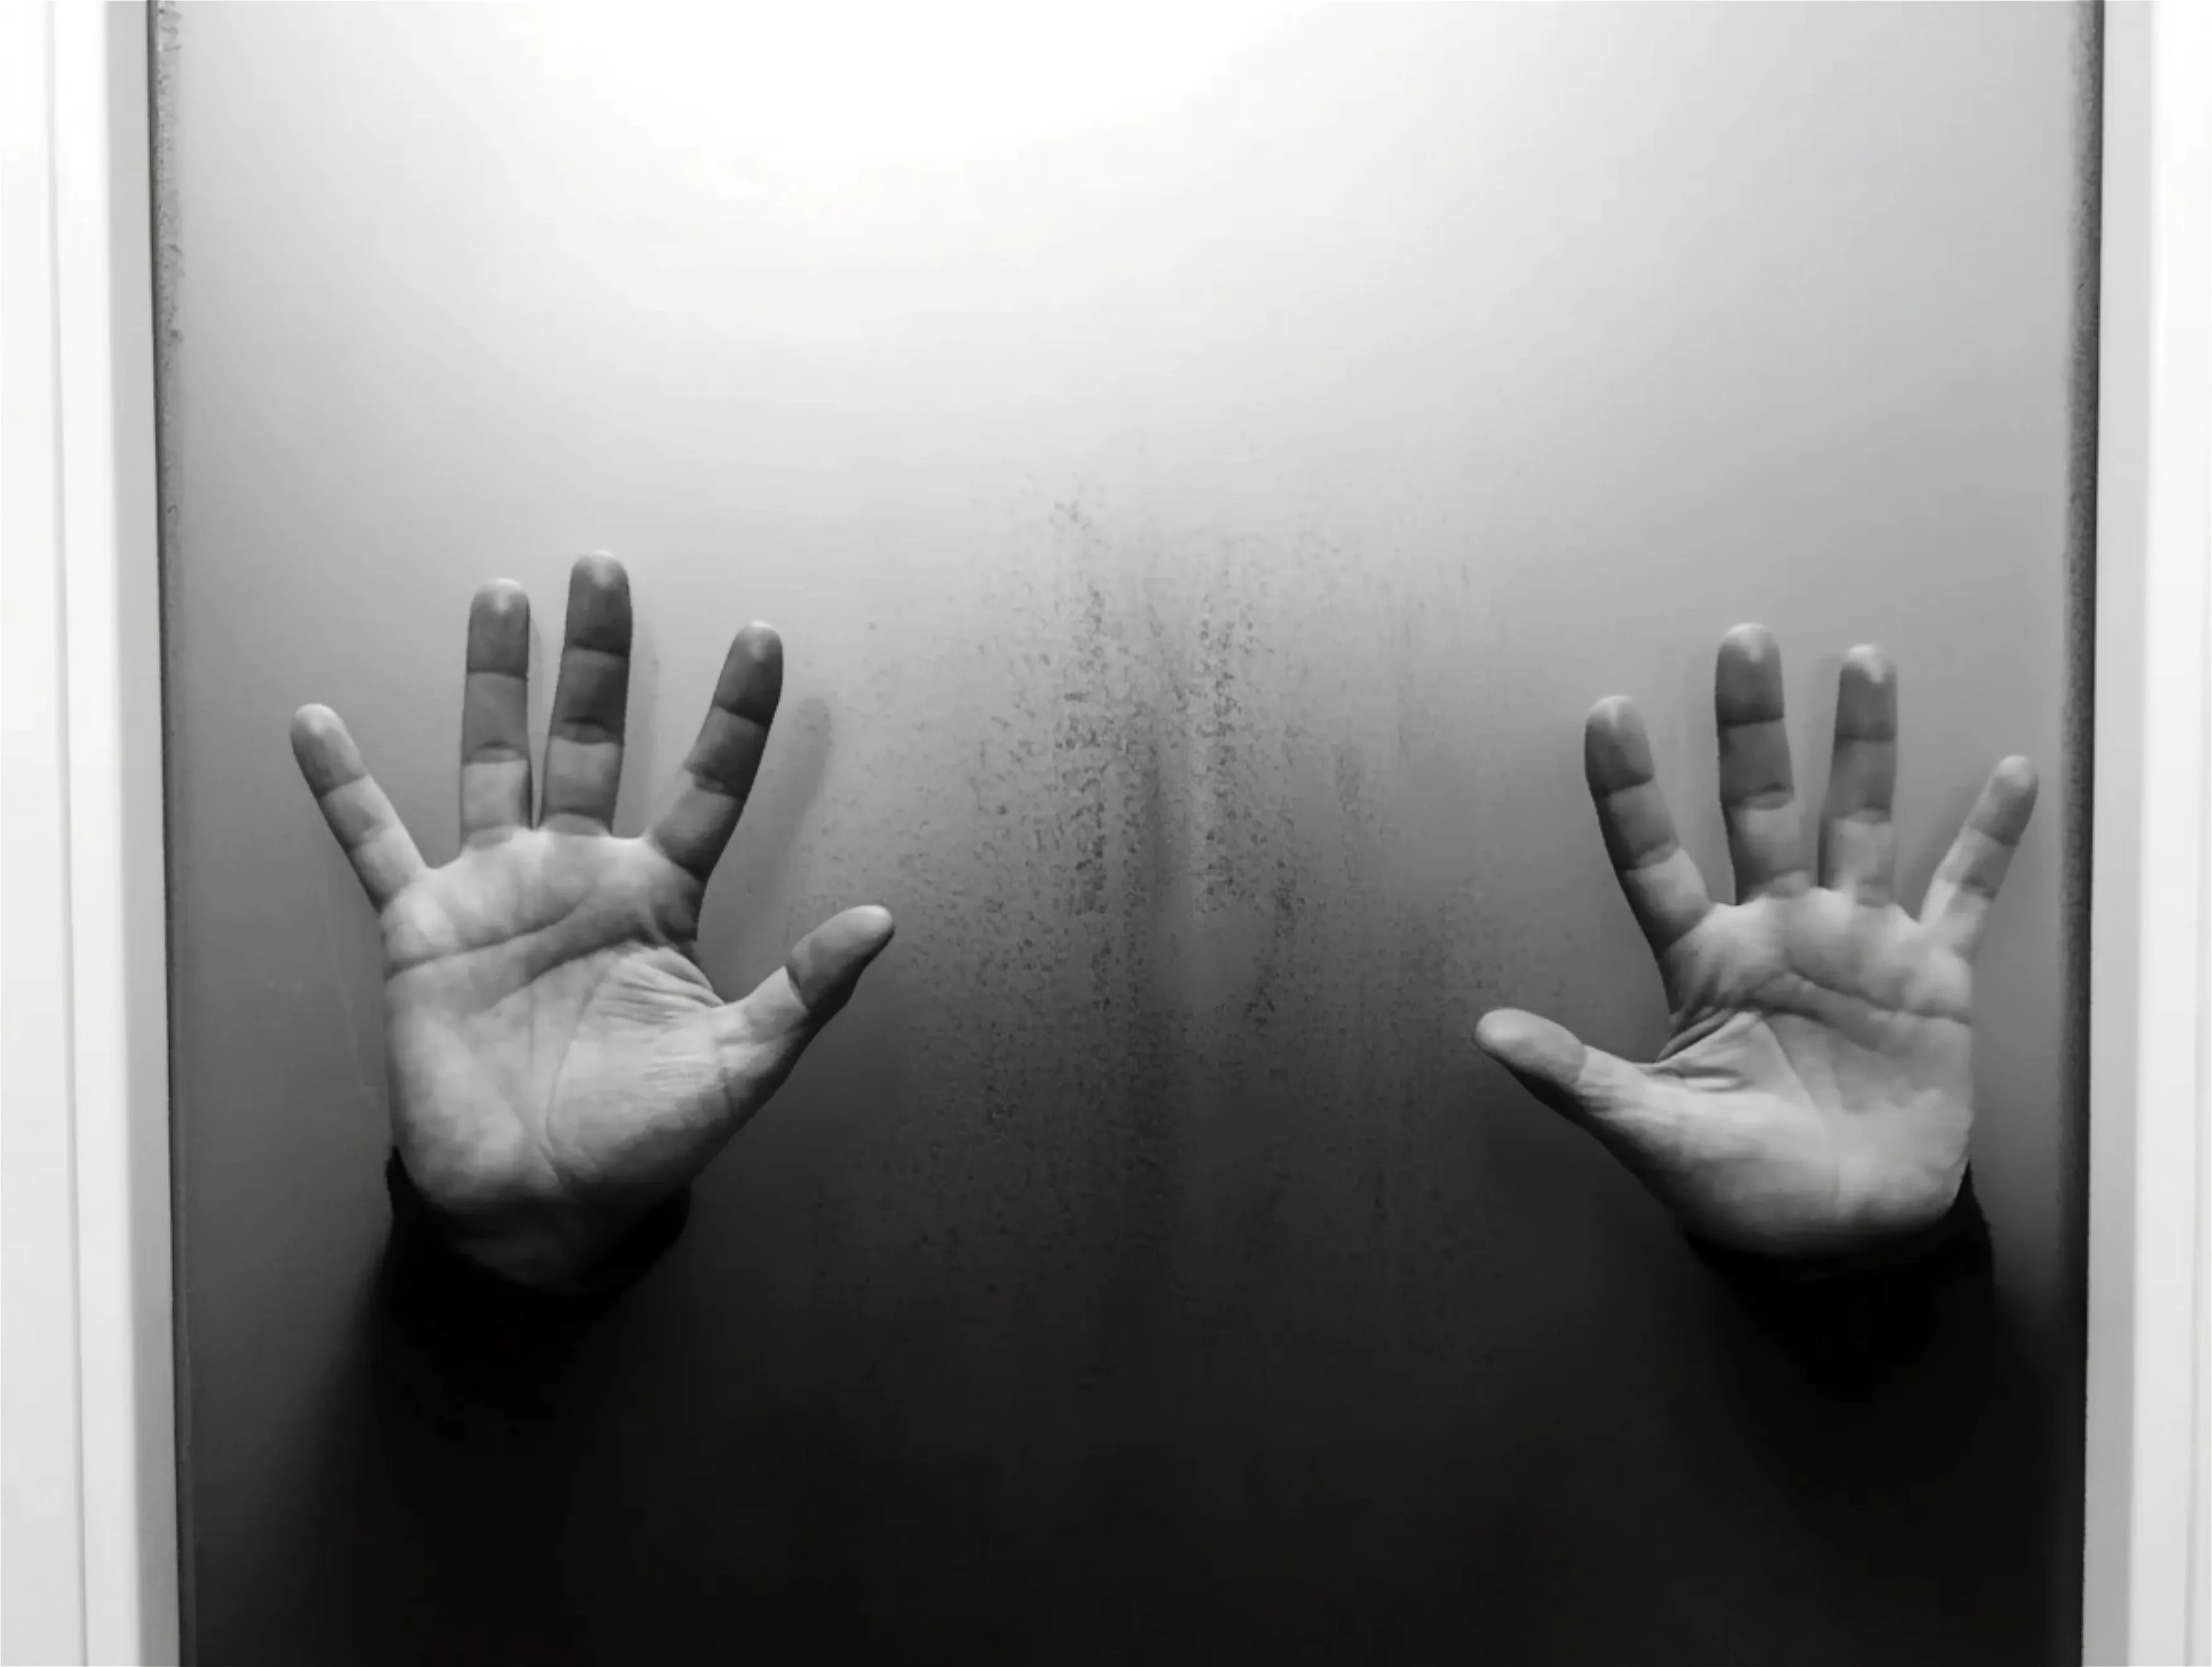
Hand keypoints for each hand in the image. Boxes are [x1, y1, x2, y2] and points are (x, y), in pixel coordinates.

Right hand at [292, 554, 894, 1290]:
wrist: (537, 1204)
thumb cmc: (642, 1140)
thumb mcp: (739, 1067)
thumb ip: (806, 992)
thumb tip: (884, 921)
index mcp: (658, 898)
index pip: (707, 785)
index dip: (734, 715)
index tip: (760, 637)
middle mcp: (579, 876)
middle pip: (592, 742)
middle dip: (599, 658)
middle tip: (604, 569)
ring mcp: (498, 894)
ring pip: (494, 763)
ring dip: (494, 683)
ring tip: (500, 598)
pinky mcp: (423, 930)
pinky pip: (375, 842)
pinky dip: (344, 787)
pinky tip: (316, 721)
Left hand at [1475, 625, 2035, 1258]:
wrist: (1843, 1238)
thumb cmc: (1740, 1187)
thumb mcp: (1652, 1134)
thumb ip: (1577, 1080)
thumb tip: (1488, 1035)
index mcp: (1704, 963)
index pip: (1654, 859)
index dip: (1629, 790)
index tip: (1608, 713)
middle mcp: (1777, 932)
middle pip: (1758, 809)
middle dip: (1751, 730)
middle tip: (1742, 642)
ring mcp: (1856, 946)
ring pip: (1857, 823)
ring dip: (1862, 747)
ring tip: (1864, 662)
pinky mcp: (1931, 978)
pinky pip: (1964, 892)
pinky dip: (1989, 837)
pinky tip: (2007, 774)